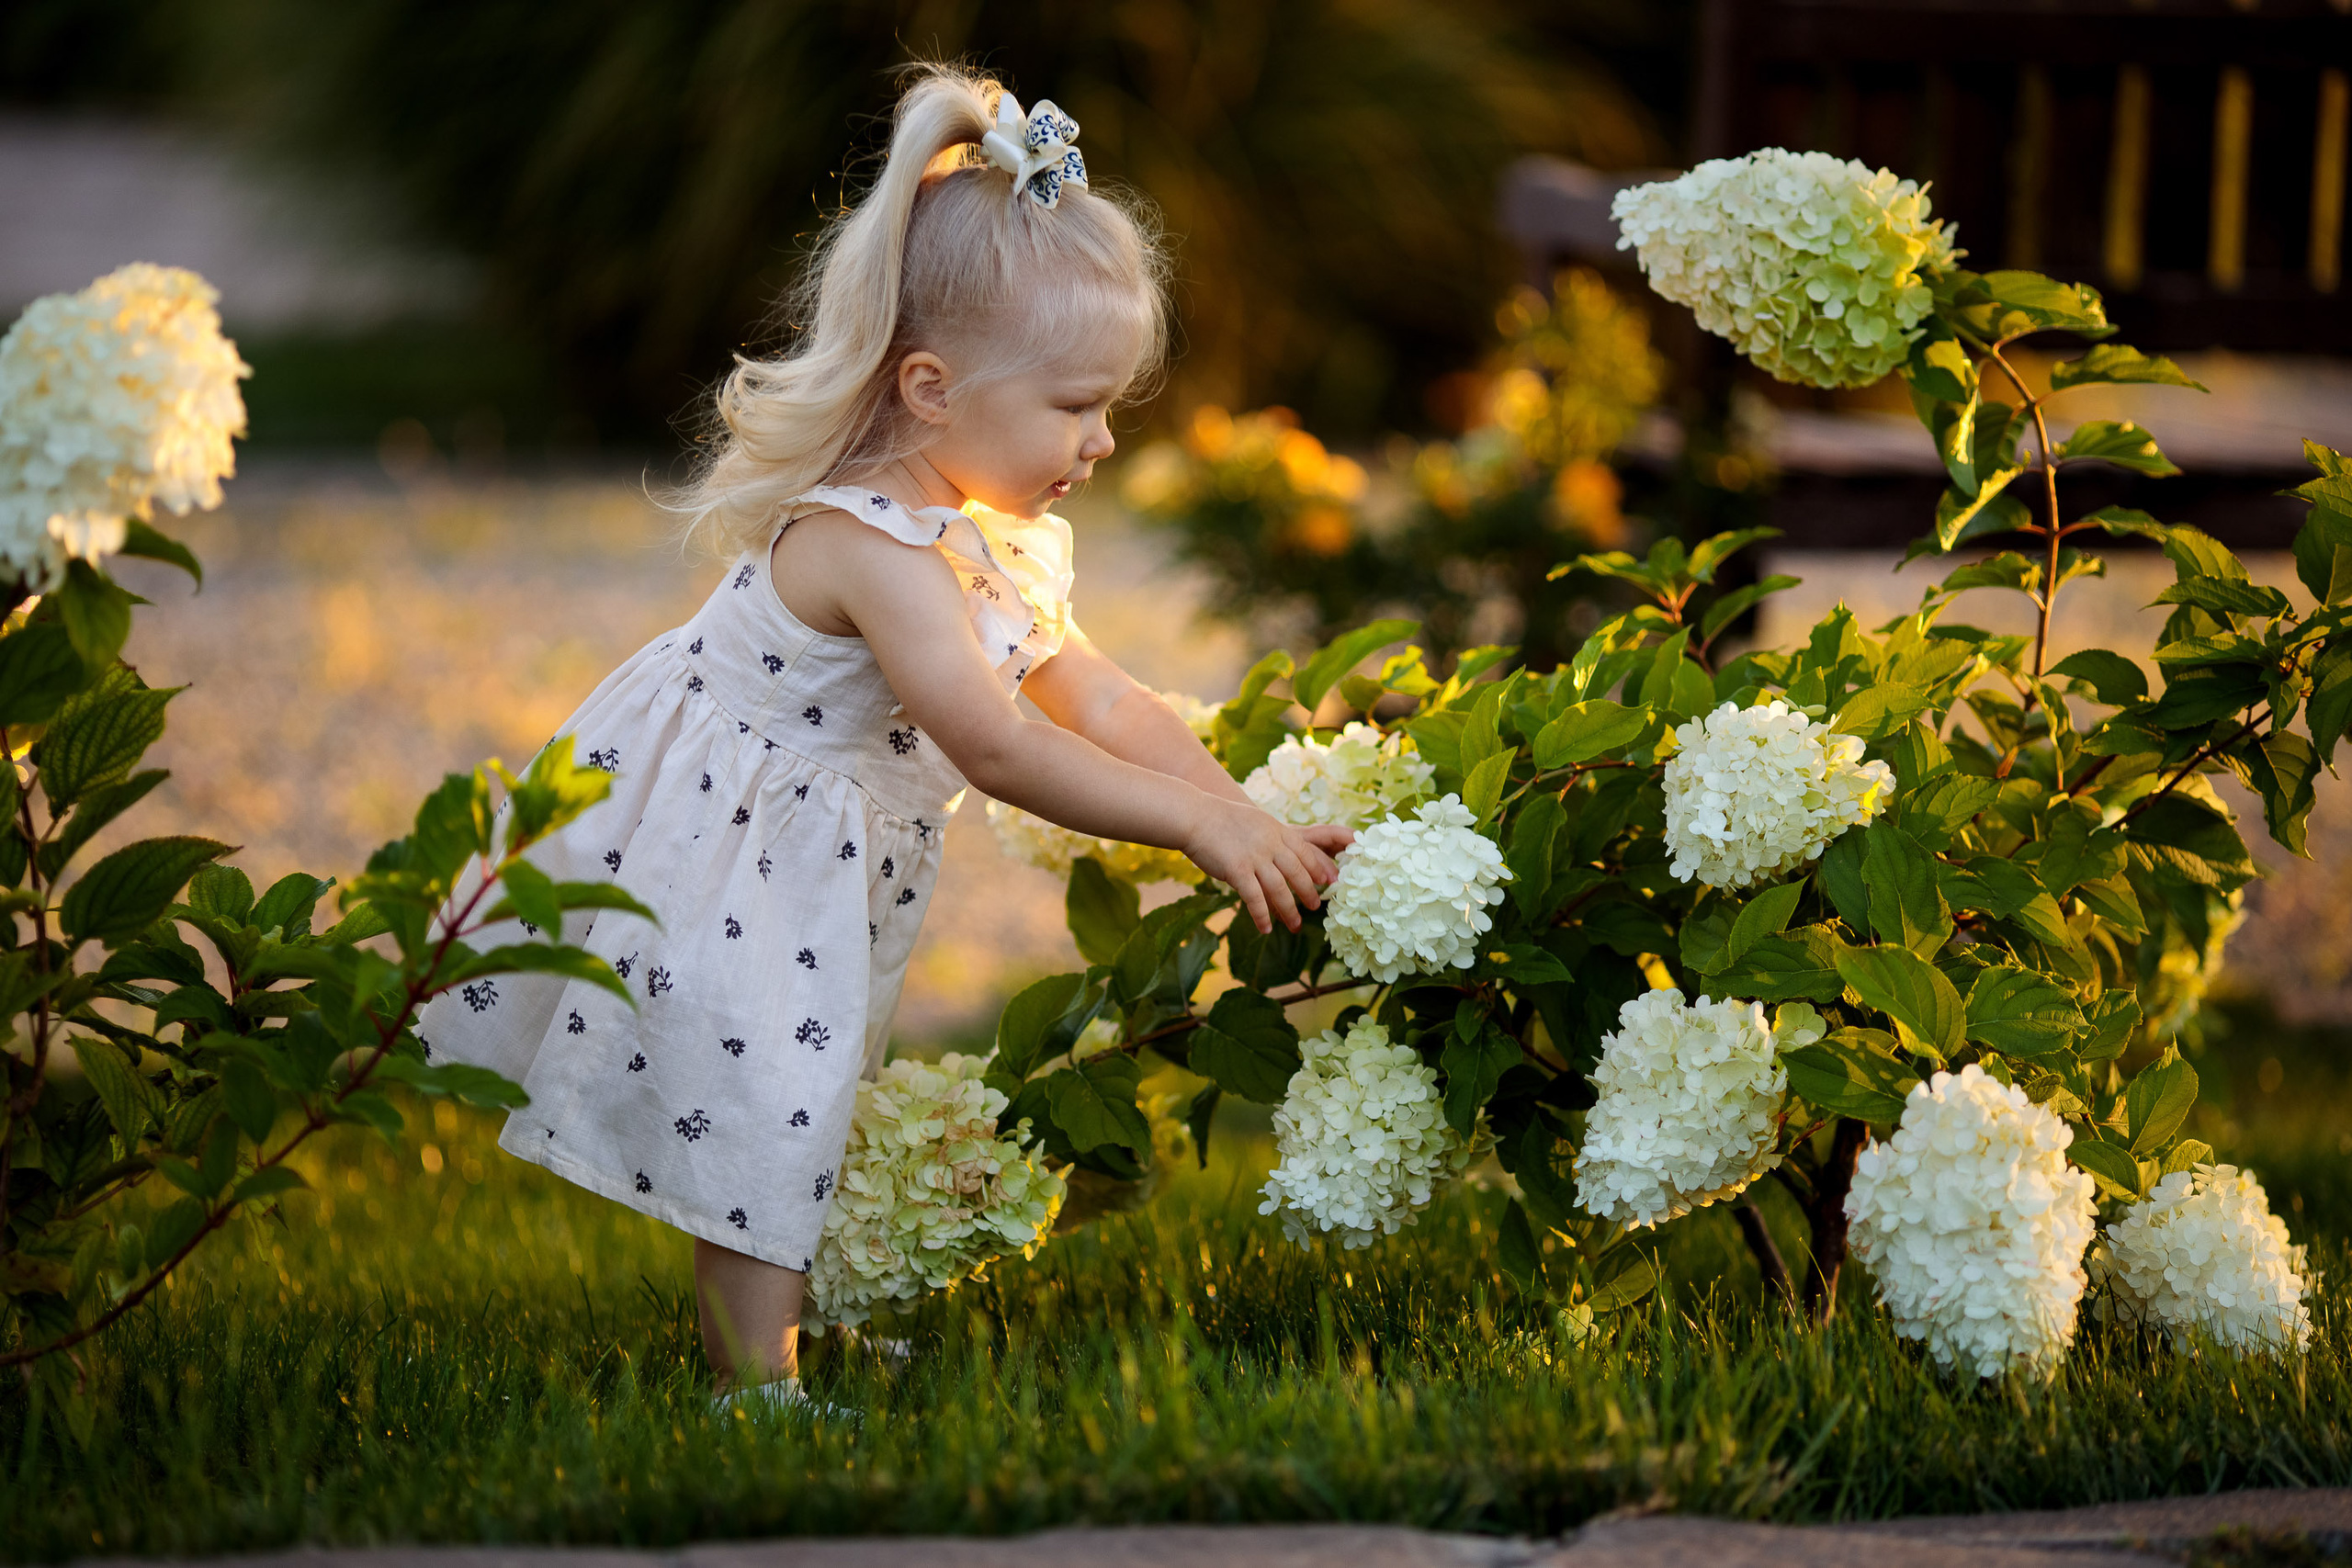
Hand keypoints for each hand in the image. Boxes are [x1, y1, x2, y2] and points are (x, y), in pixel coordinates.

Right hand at [1182, 799, 1353, 933]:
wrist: (1194, 816)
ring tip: (1296, 926)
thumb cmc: (1220, 818)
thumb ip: (1269, 834)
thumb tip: (1279, 849)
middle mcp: (1270, 844)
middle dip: (1308, 892)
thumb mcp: (1254, 819)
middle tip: (1316, 907)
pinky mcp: (1237, 871)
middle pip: (1296, 872)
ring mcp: (1254, 858)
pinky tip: (1266, 928)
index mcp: (1276, 830)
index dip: (1317, 867)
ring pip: (1279, 889)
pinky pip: (1255, 899)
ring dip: (1289, 910)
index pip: (1304, 851)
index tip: (1328, 881)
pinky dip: (1262, 916)